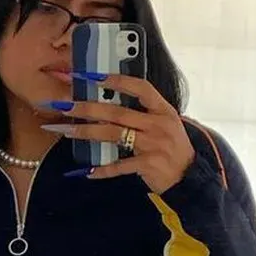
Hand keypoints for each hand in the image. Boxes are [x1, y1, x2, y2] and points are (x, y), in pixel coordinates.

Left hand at [45, 74, 194, 192]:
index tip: (94, 76)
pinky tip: (88, 171)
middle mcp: (158, 124)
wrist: (189, 178)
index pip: (141, 88)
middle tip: (67, 105)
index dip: (118, 81)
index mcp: (163, 110)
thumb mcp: (166, 125)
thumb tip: (111, 104)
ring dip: (88, 132)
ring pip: (114, 135)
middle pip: (118, 112)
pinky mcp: (148, 165)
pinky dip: (103, 170)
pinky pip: (120, 166)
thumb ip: (145, 114)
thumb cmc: (173, 149)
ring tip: (68, 131)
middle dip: (89, 107)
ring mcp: (153, 145)